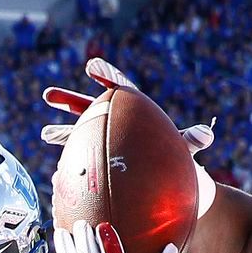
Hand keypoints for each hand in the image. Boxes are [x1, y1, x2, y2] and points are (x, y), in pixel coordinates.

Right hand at [41, 58, 216, 217]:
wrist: (173, 185)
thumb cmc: (180, 162)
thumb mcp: (185, 150)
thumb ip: (191, 140)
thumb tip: (207, 135)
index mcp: (135, 111)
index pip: (119, 88)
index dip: (106, 76)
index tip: (92, 67)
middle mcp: (116, 123)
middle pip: (90, 107)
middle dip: (69, 100)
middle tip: (48, 95)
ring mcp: (105, 143)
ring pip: (80, 134)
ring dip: (62, 133)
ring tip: (44, 133)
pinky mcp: (101, 163)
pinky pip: (82, 164)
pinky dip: (71, 169)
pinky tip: (58, 177)